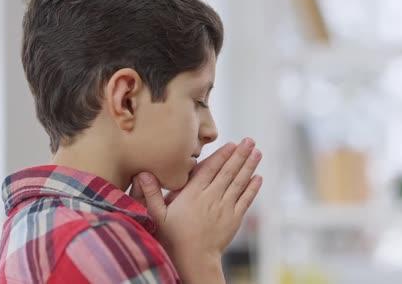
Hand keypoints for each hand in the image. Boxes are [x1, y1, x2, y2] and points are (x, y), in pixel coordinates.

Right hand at [130, 139, 262, 283]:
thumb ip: (151, 194)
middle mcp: (211, 199)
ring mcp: (224, 209)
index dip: (221, 156)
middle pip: (227, 173)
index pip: (209, 170)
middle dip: (240, 155)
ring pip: (239, 183)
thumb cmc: (172, 238)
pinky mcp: (234, 220)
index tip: (231, 144)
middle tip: (249, 140)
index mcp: (192, 195)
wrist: (193, 261)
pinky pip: (245, 200)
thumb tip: (143, 173)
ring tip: (257, 152)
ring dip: (249, 167)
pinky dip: (252, 188)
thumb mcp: (157, 216)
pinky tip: (258, 177)